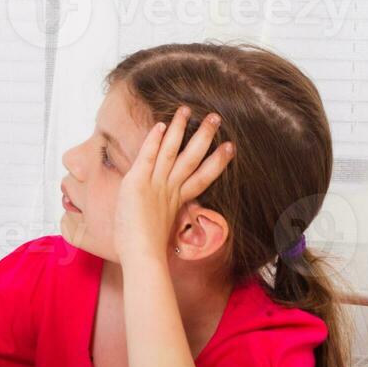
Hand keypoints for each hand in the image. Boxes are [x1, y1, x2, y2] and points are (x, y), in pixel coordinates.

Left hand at [112, 106, 234, 264]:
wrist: (142, 257)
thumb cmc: (149, 249)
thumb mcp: (165, 226)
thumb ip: (171, 213)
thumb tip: (178, 211)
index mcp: (178, 200)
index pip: (202, 176)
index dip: (216, 161)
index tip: (230, 147)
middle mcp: (170, 189)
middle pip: (192, 157)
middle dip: (204, 136)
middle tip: (216, 118)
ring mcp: (155, 184)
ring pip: (171, 151)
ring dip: (179, 129)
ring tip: (187, 110)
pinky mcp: (137, 183)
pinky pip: (147, 156)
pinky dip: (154, 140)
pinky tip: (161, 125)